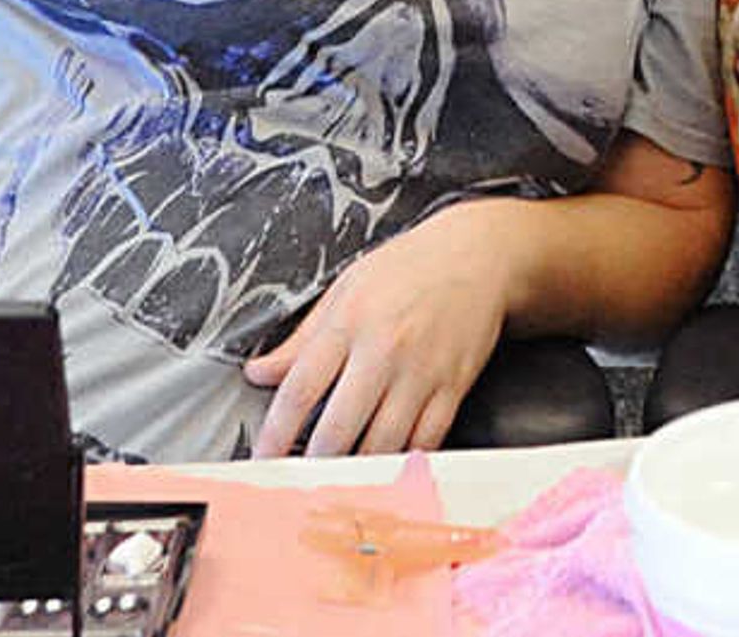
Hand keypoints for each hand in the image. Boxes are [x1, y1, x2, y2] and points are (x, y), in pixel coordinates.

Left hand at [242, 199, 514, 456]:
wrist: (479, 255)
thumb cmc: (409, 269)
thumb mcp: (345, 288)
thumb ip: (301, 338)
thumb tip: (258, 373)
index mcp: (350, 321)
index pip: (299, 388)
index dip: (275, 432)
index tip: (262, 458)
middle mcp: (384, 350)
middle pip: (338, 427)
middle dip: (312, 463)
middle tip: (295, 482)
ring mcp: (422, 372)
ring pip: (381, 443)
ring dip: (355, 471)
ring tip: (335, 482)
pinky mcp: (453, 387)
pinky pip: (425, 440)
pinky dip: (402, 461)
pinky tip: (385, 468)